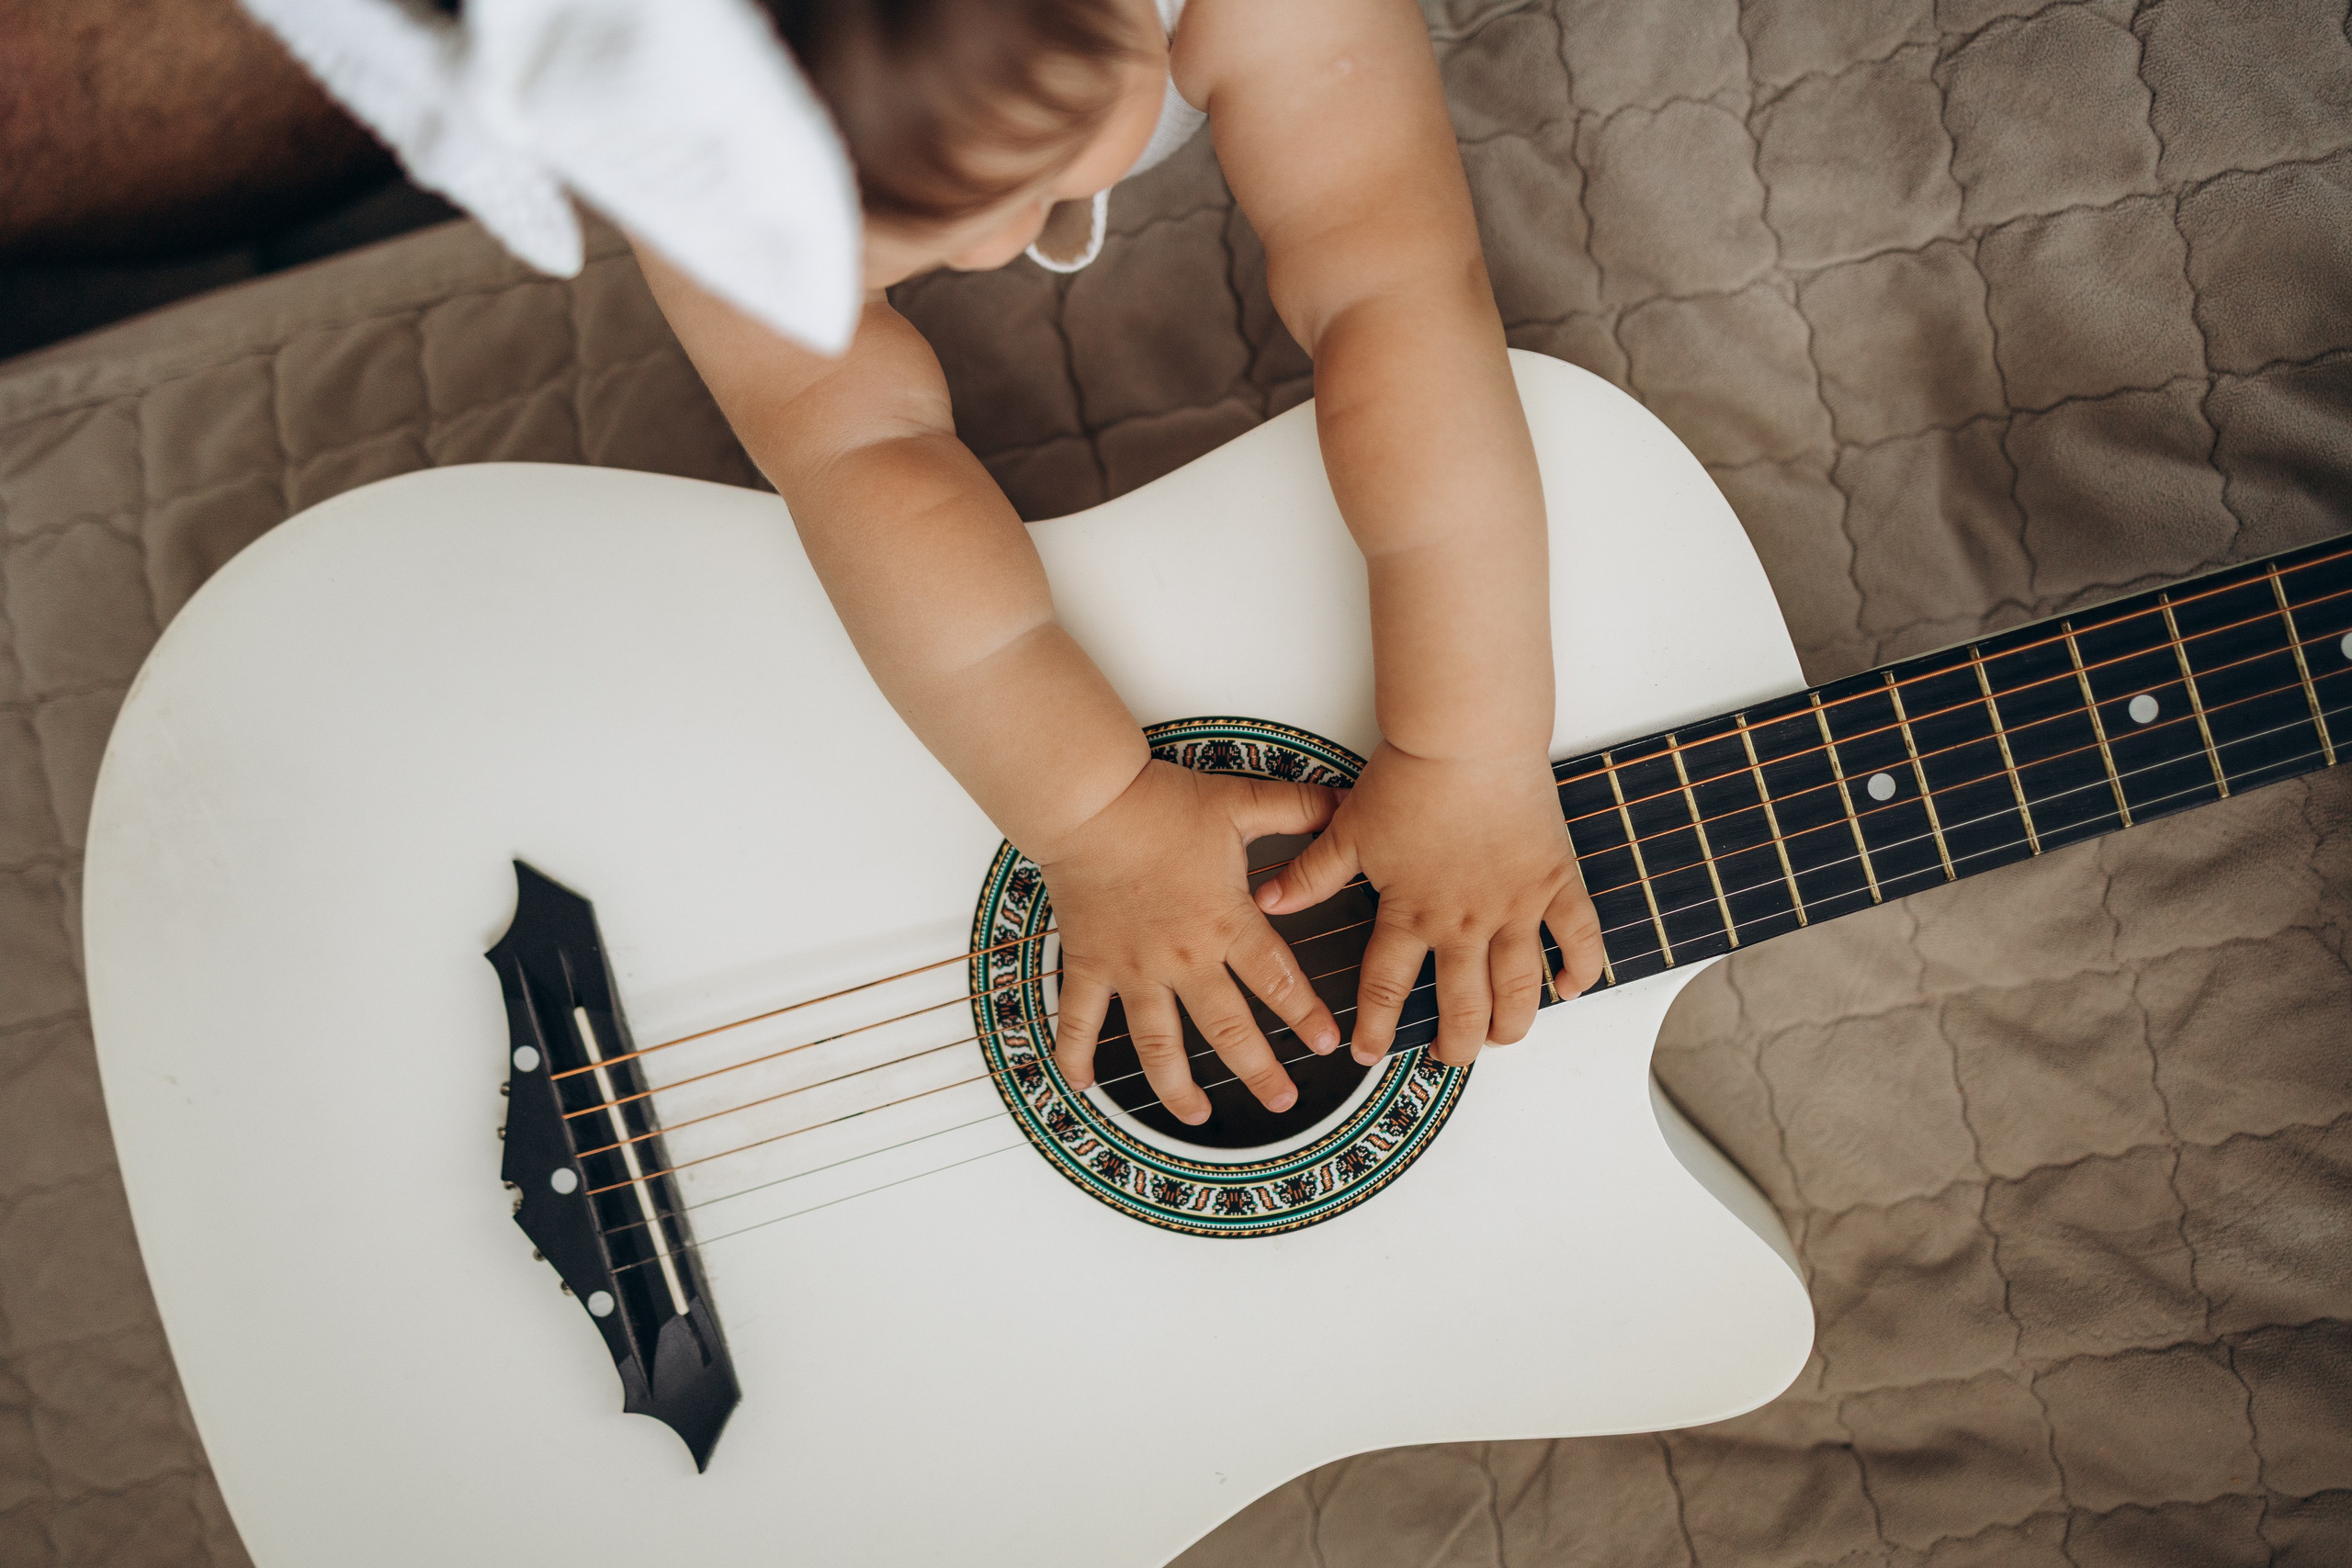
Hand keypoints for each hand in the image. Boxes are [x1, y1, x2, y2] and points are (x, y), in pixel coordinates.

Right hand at [1045, 760, 1346, 1123]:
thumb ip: (1300, 809)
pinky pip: (1080, 1019)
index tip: (1325, 1044)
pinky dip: (1077, 1055)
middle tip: (1282, 1099)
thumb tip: (1348, 802)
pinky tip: (1083, 1085)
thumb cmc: (1161, 803)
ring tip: (1198, 1116)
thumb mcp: (1242, 801)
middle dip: (1260, 1070)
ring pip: (1158, 1044)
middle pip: (1227, 1030)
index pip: (1278, 980)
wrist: (1090, 802)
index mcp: (1226, 922)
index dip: (1305, 1015)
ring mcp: (1133, 968)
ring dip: (1177, 1088)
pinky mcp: (1089, 963)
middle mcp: (1183, 957)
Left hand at [1254, 744, 1604, 1066]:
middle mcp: (1463, 921)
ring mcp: (1514, 906)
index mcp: (1410, 912)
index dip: (1375, 1031)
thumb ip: (1312, 874)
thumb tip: (1269, 902)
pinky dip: (1580, 969)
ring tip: (1503, 1039)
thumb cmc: (1409, 776)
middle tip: (1450, 1056)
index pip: (1385, 990)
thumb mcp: (1347, 829)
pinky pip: (1578, 938)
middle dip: (1457, 1045)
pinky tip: (1569, 988)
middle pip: (1463, 1007)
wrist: (1465, 737)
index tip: (1368, 1056)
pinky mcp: (1554, 881)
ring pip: (1520, 990)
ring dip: (1512, 1025)